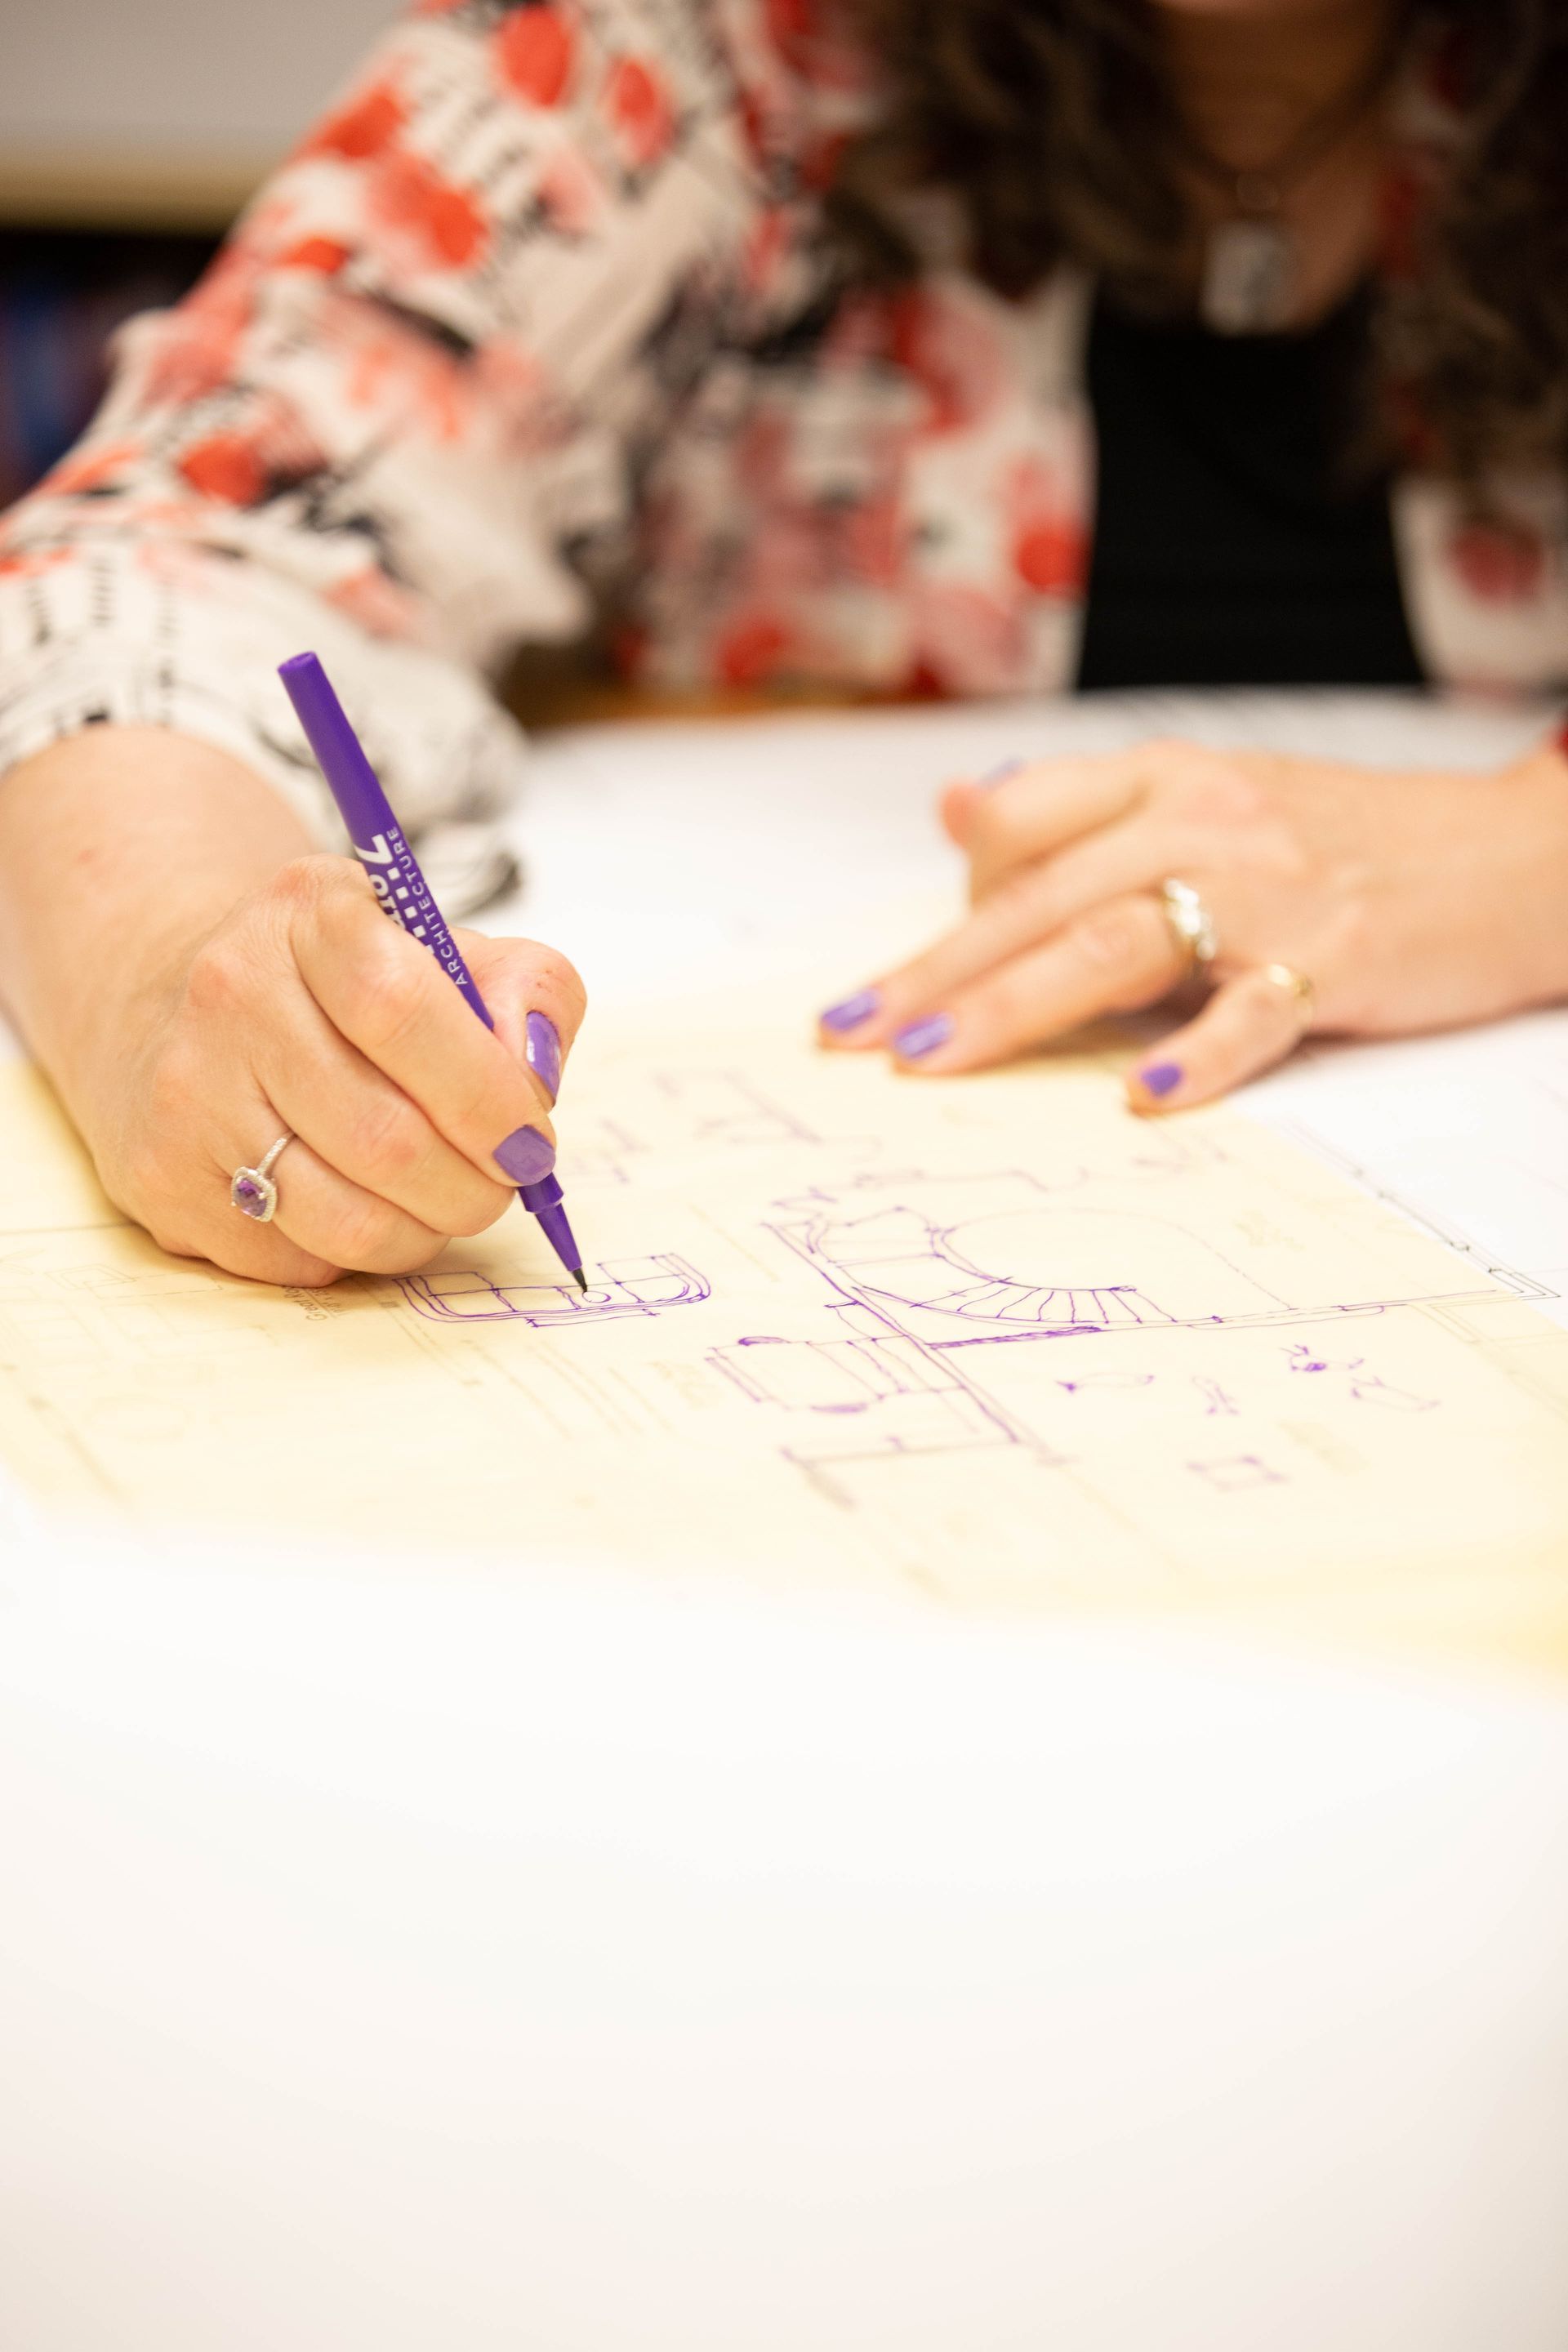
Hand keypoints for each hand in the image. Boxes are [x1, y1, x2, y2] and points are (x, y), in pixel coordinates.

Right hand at [93, 854, 584, 1284]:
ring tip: (443, 1201)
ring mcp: (186, 1091)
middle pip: (384, 1136)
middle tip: (502, 1183)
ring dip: (425, 1231)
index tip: (529, 1138)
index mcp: (311, 914)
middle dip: (475, 1186)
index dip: (485, 1093)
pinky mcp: (163, 1178)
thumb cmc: (348, 988)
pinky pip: (299, 1259)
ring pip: (345, 1219)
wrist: (185, 1009)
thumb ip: (526, 991)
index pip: (402, 1008)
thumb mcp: (444, 949)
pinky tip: (361, 1203)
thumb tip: (533, 1079)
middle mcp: (232, 994)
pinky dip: (359, 1251)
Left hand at [818, 737, 1567, 1108]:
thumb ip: (1085, 813)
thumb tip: (958, 819)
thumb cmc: (1338, 842)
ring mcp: (1270, 890)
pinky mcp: (1334, 956)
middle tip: (855, 1040)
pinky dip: (1198, 1052)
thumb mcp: (1208, 800)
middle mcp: (1203, 821)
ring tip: (936, 1062)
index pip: (1020, 834)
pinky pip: (1254, 1009)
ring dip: (1016, 1005)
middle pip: (1042, 898)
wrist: (1507, 856)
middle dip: (936, 974)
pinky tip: (1144, 1094)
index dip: (938, 916)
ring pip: (1117, 941)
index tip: (871, 997)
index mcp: (1164, 780)